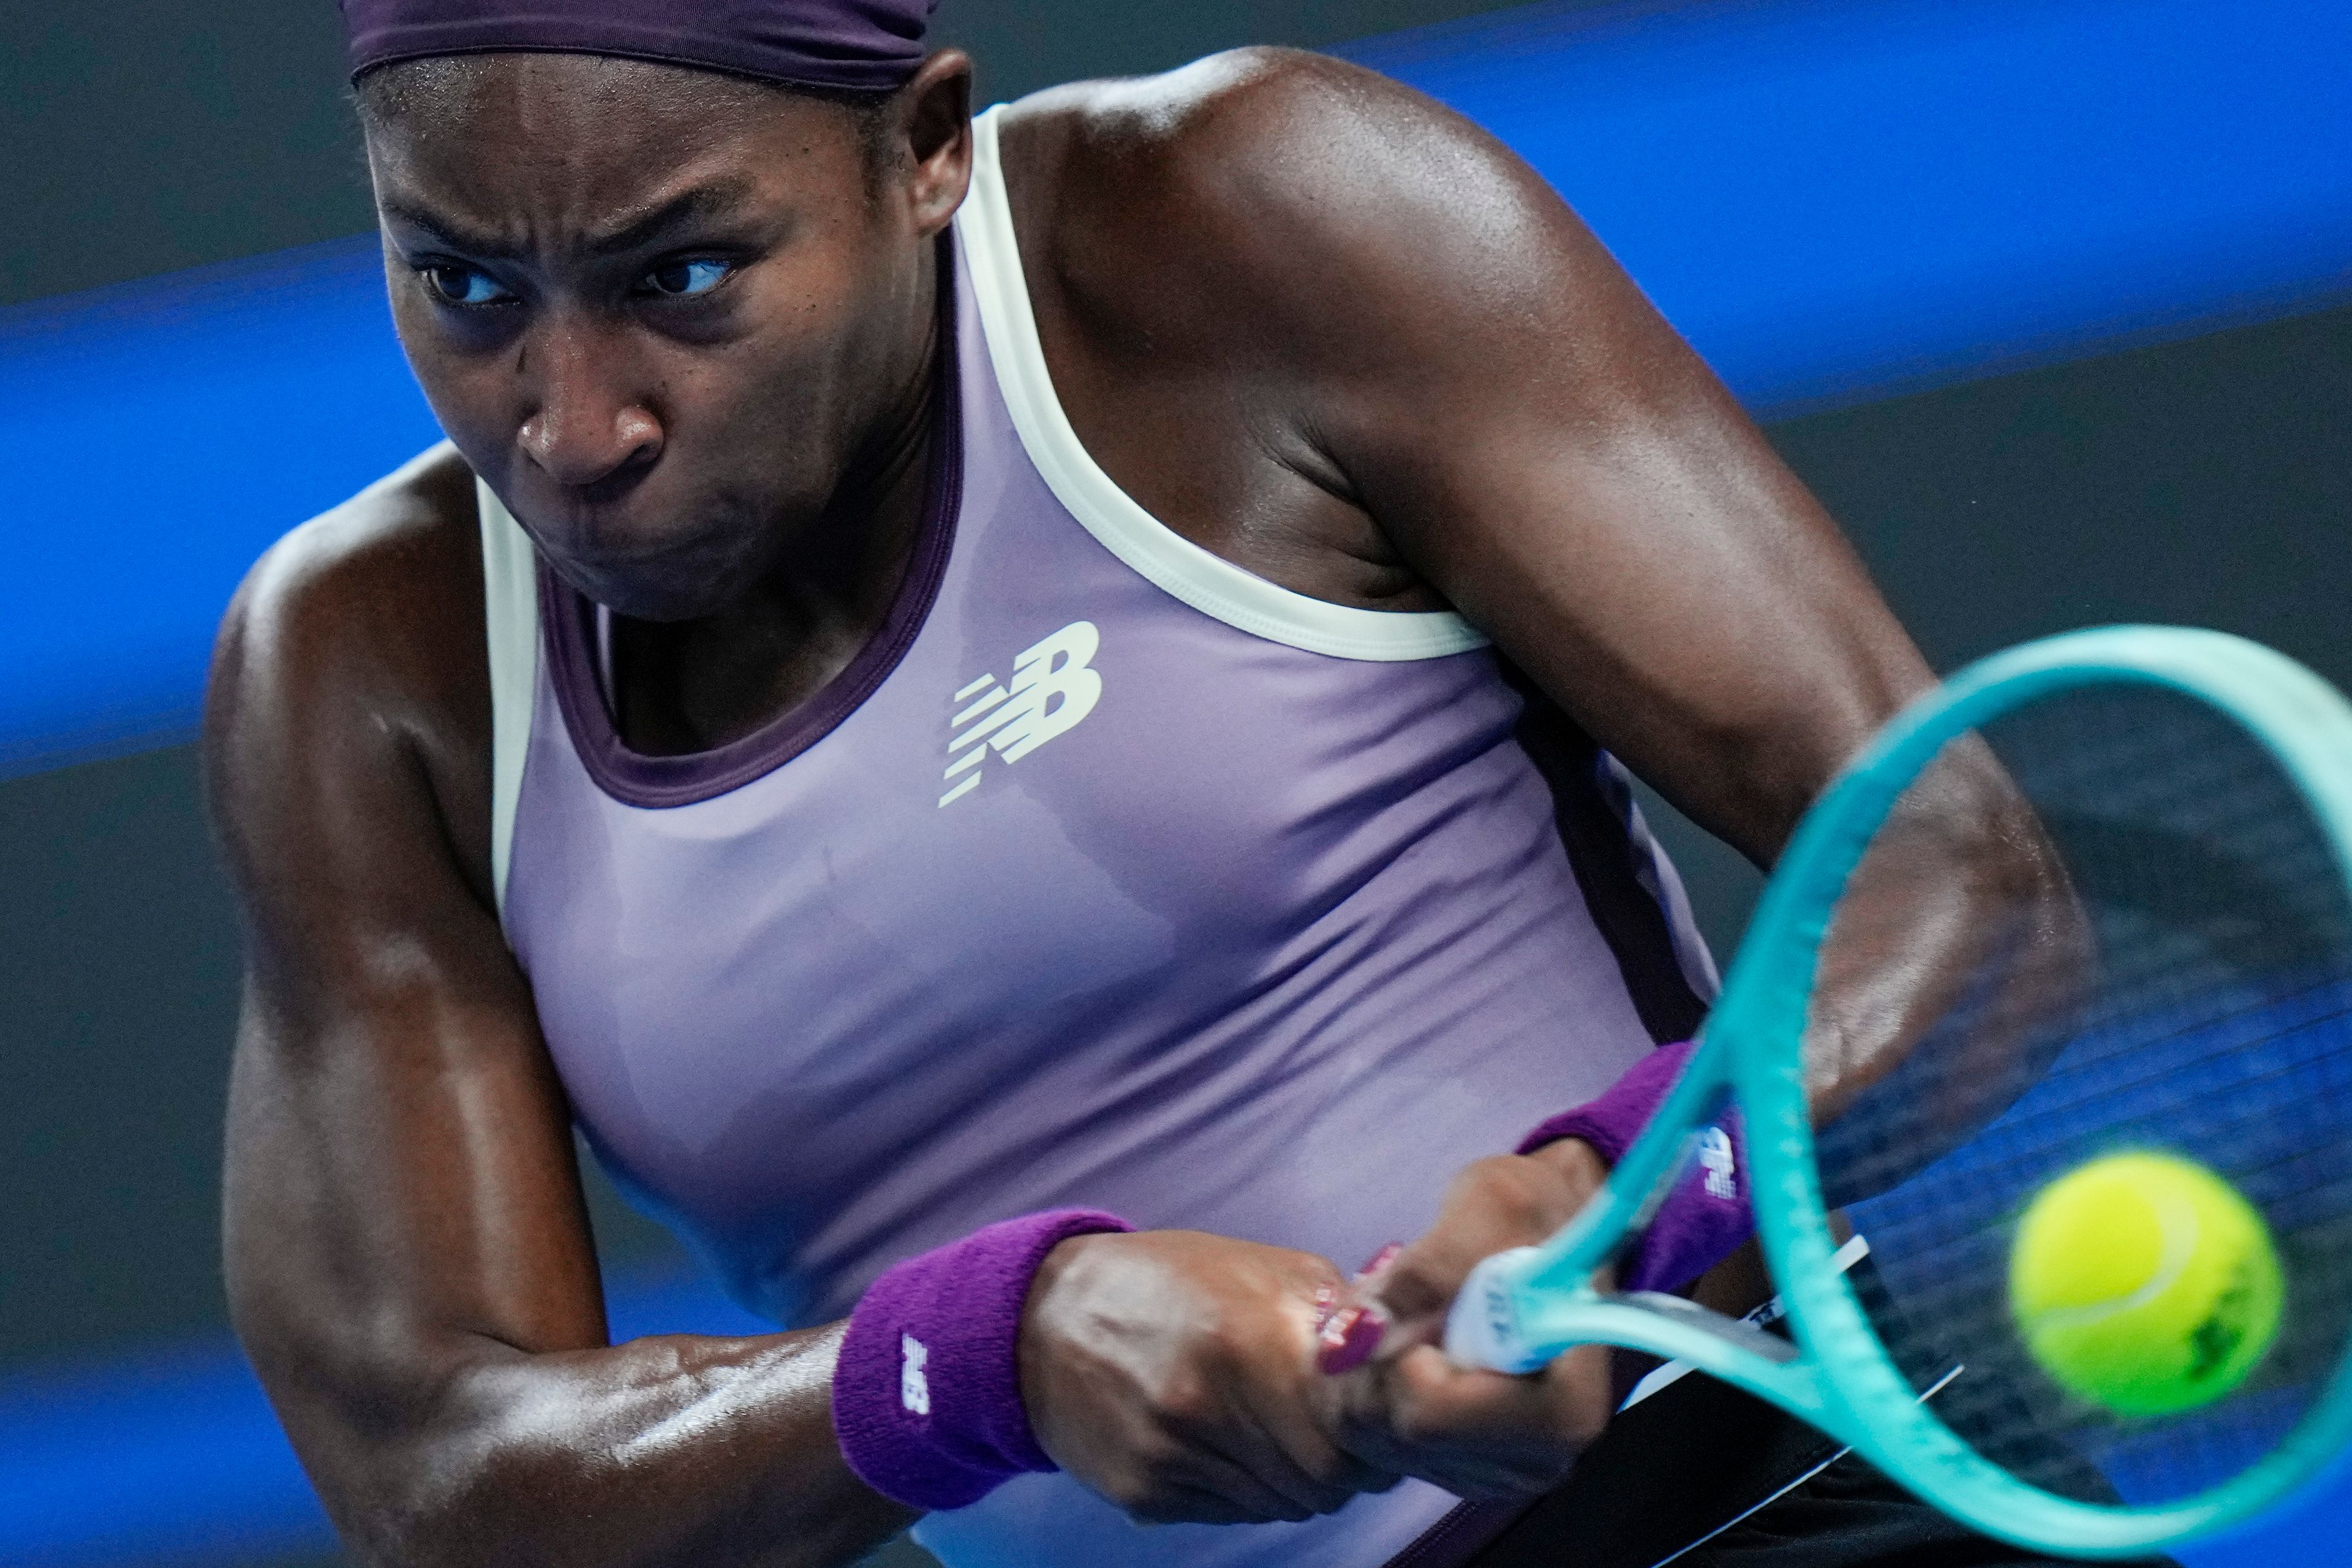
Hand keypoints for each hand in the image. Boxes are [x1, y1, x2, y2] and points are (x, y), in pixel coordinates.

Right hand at [1018, 1229, 1398, 1523]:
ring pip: (1284, 1505)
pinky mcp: (1144, 1496)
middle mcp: (1206, 1407)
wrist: (1041, 1319)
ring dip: (1302, 1478)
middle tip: (1340, 1431)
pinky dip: (1253, 1489)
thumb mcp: (1256, 1268)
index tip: (1375, 1417)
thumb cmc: (1166, 1282)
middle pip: (1325, 1482)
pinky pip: (1235, 1513)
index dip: (1376, 1435)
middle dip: (1349, 1464)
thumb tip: (1405, 1351)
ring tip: (1283, 1430)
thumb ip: (1333, 1312)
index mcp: (1247, 1340)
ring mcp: (1171, 1459)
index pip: (1352, 1435)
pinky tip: (1235, 1445)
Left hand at [1331, 1142, 1620, 1497]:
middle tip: (1395, 1294)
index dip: (1401, 1352)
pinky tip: (1399, 1340)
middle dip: (1372, 1356)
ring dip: (1363, 1366)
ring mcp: (1496, 1471)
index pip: (1430, 1414)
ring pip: (1371, 1438)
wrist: (1553, 1233)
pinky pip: (1372, 1441)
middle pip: (1393, 1431)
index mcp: (1562, 1410)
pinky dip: (1366, 1386)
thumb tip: (1360, 1334)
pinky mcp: (1460, 1466)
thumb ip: (1426, 1272)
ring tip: (1401, 1311)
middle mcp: (1535, 1461)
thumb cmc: (1535, 1214)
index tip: (1418, 1300)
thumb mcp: (1489, 1208)